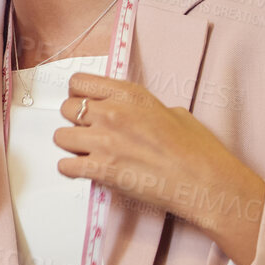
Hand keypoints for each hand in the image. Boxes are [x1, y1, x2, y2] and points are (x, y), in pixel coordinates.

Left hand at [54, 74, 264, 264]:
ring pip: (60, 136)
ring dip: (71, 145)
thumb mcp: (173, 113)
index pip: (79, 82)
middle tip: (87, 132)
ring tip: (87, 153)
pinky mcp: (101, 169)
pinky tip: (87, 171)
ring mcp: (104, 141)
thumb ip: (143, 109)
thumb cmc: (197, 150)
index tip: (82, 103)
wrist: (204, 181)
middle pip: (67, 108)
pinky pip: (65, 165)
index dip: (78, 94)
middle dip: (74, 121)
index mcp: (130, 95)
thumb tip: (133, 113)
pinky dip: (72, 170)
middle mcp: (112, 113)